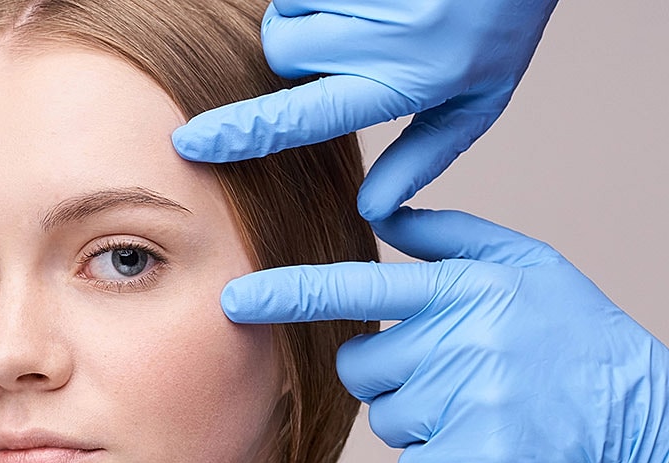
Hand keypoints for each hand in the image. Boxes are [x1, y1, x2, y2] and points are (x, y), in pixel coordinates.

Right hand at [173, 0, 557, 219]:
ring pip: (288, 11)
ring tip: (362, 11)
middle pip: (281, 52)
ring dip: (308, 14)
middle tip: (340, 44)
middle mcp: (388, 32)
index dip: (240, 133)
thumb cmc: (503, 22)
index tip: (190, 144)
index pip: (303, 114)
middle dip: (294, 51)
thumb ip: (425, 153)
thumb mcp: (481, 97)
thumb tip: (373, 212)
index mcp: (411, 78)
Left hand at [222, 208, 668, 462]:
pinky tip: (491, 442)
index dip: (286, 294)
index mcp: (462, 290)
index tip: (233, 297)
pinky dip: (442, 461)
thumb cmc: (580, 339)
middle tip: (455, 373)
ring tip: (484, 406)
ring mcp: (462, 404)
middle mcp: (455, 342)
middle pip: (359, 367)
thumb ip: (453, 235)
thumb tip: (386, 214)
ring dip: (421, 418)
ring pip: (386, 418)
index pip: (353, 287)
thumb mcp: (530, 266)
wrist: (648, 424)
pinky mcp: (468, 461)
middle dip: (391, 373)